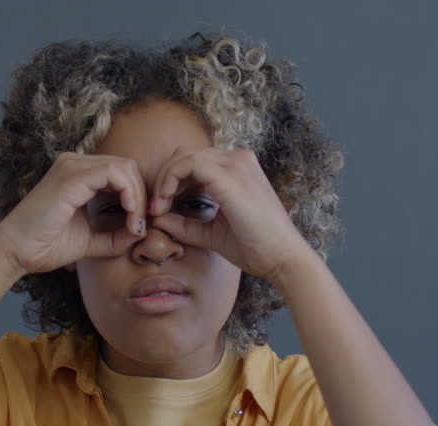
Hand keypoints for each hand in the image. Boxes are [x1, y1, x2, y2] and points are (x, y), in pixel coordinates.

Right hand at [0, 152, 148, 276]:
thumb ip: (116, 235)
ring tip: (135, 224)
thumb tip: (142, 230)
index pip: (120, 173)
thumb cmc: (45, 246)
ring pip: (124, 167)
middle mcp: (74, 163)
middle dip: (142, 195)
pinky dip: (130, 194)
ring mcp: (72, 166)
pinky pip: (115, 174)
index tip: (139, 227)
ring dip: (138, 196)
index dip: (137, 197)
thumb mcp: (91, 240)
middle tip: (141, 225)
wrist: (15, 252)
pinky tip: (130, 217)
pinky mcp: (72, 177)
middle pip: (126, 166)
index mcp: (78, 174)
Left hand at [145, 146, 310, 281]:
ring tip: (158, 207)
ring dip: (164, 179)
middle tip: (155, 207)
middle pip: (185, 154)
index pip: (193, 162)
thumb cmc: (254, 247)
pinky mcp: (229, 176)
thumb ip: (186, 224)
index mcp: (236, 170)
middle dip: (164, 178)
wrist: (282, 258)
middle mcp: (238, 160)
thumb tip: (156, 219)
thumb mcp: (211, 232)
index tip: (159, 208)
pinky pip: (188, 164)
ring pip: (183, 155)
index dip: (170, 181)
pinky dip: (169, 180)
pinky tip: (165, 202)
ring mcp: (235, 164)